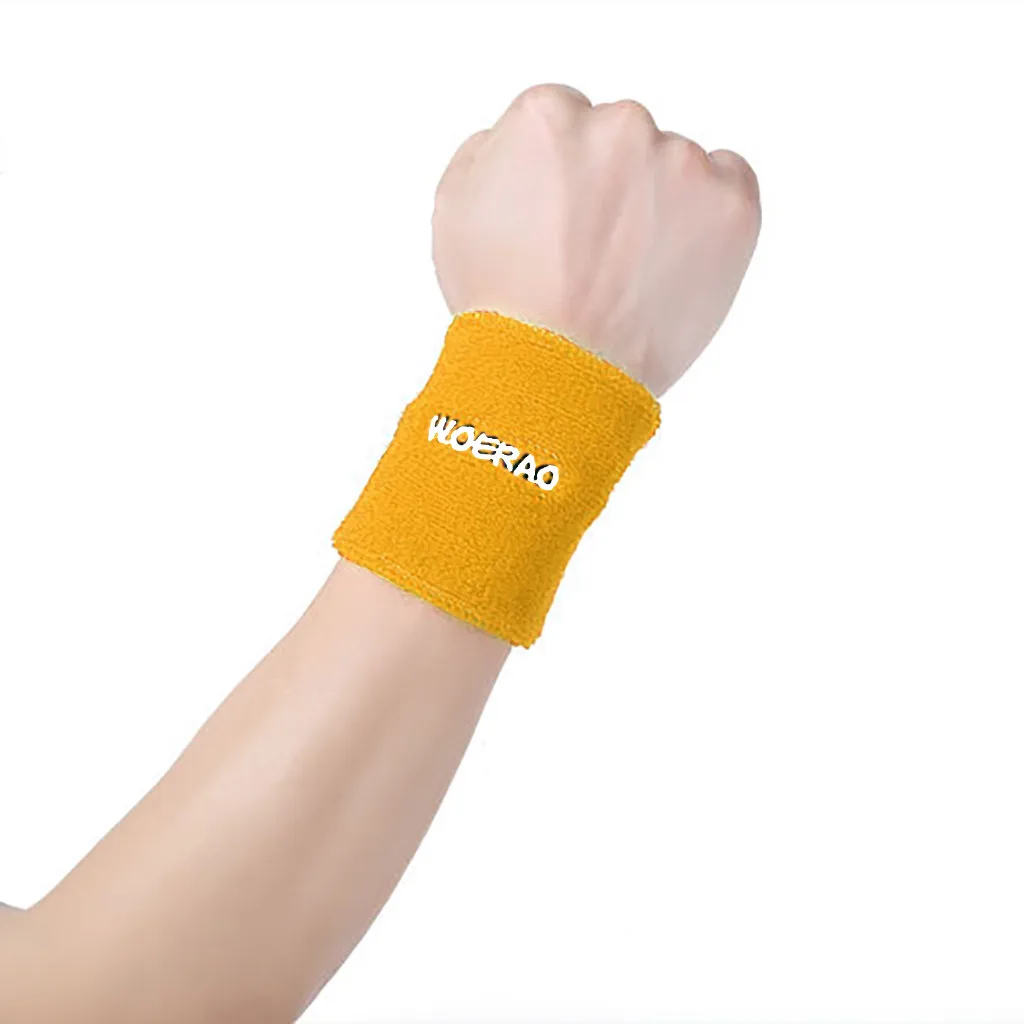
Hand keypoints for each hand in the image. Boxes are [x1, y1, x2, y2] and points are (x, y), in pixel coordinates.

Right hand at [432, 84, 760, 396]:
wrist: (560, 378)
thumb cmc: (504, 308)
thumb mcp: (455, 213)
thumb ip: (490, 151)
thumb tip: (517, 140)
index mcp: (548, 118)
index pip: (565, 120)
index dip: (560, 179)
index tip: (560, 223)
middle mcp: (619, 126)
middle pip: (621, 138)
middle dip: (610, 185)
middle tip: (594, 254)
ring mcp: (682, 165)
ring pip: (674, 164)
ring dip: (659, 202)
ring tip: (631, 273)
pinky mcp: (732, 205)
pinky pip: (730, 180)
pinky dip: (711, 212)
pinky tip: (676, 259)